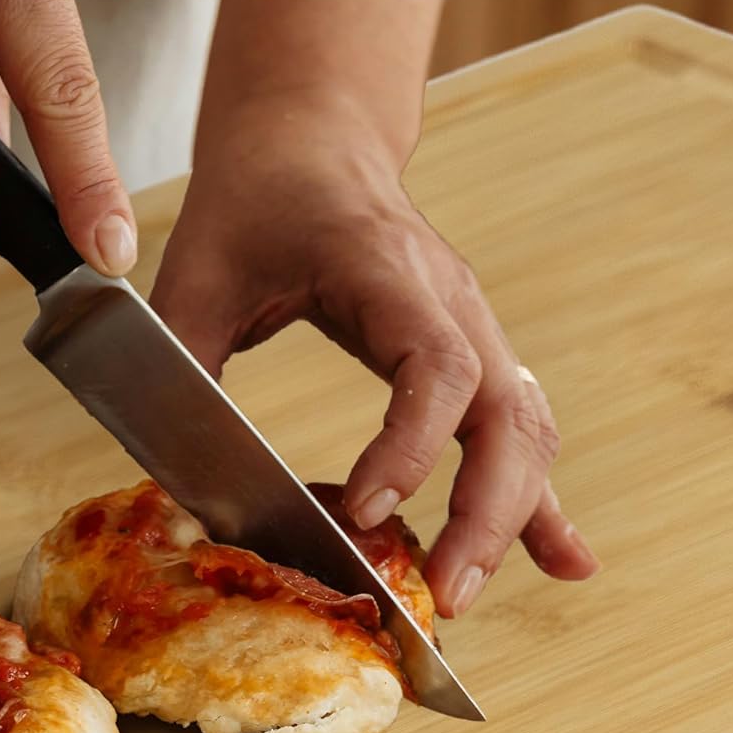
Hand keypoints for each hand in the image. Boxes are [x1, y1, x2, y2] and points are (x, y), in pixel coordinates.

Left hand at [150, 98, 598, 615]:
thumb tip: (172, 470)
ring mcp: (469, 323)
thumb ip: (183, 361)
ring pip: (524, 425)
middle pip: (506, 409)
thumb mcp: (195, 272)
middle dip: (485, 510)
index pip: (435, 362)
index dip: (412, 442)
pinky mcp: (468, 350)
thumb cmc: (252, 201)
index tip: (367, 508)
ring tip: (470, 592)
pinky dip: (534, 496)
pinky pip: (517, 426)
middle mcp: (448, 297)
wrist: (309, 140)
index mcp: (384, 267)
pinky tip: (560, 558)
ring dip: (512, 515)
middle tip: (445, 593)